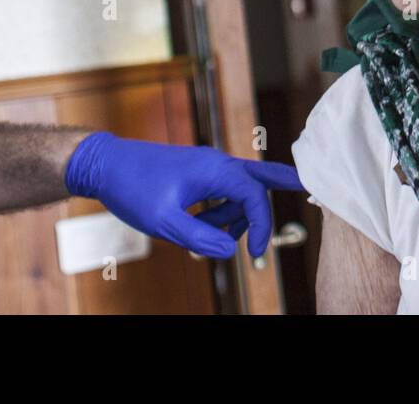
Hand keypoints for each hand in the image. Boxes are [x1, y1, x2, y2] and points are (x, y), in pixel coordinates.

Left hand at [64, 132, 304, 258]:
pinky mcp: (197, 173)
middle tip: (312, 186)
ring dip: (233, 218)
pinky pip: (222, 194)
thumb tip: (232, 250)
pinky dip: (220, 213)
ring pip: (239, 192)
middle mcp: (217, 163)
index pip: (255, 197)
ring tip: (203, 236)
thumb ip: (201, 237)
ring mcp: (208, 167)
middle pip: (263, 175)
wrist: (106, 165)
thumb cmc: (134, 188)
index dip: (261, 227)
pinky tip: (200, 228)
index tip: (254, 254)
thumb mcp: (165, 222)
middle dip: (286, 183)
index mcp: (215, 169)